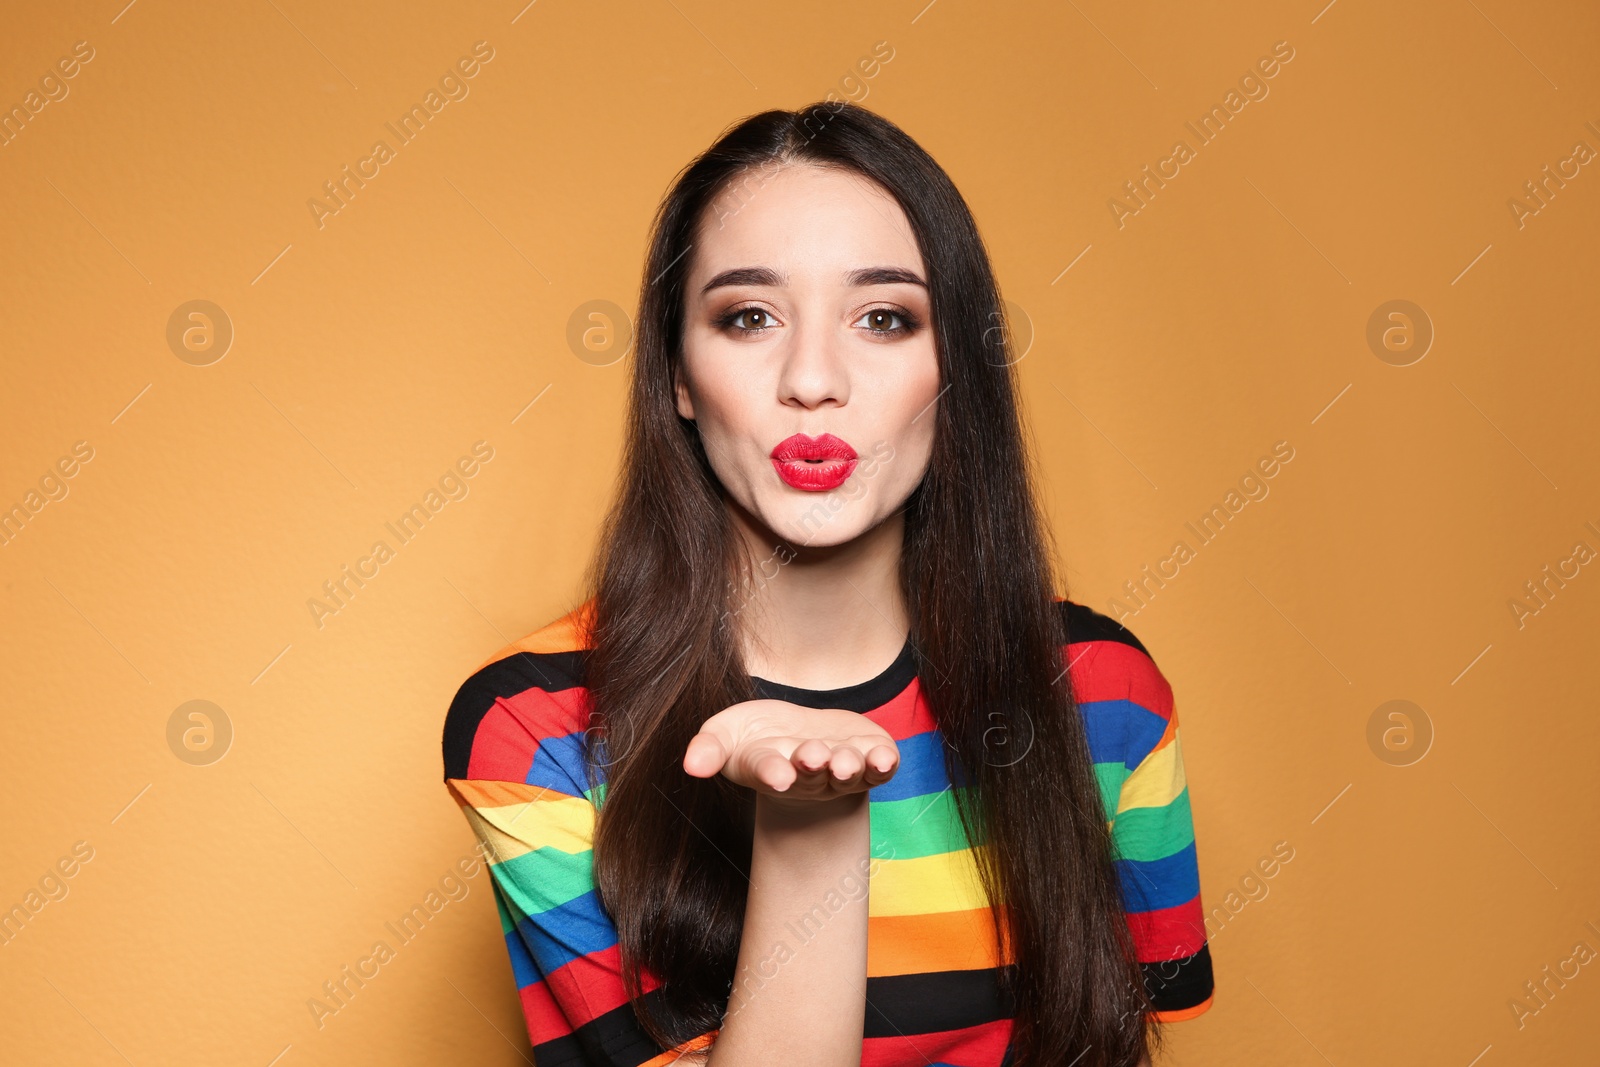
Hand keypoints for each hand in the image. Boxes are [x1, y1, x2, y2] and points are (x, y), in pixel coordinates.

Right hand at [682, 698, 899, 803]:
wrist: (798, 739)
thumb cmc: (756, 736)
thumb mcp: (724, 734)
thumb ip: (708, 748)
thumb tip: (692, 766)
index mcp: (770, 769)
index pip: (769, 772)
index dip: (773, 772)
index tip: (778, 774)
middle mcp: (808, 776)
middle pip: (812, 775)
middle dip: (813, 765)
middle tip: (812, 755)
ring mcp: (841, 770)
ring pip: (848, 773)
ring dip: (848, 768)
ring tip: (845, 761)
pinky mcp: (870, 759)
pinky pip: (880, 768)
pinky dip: (884, 764)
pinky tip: (885, 757)